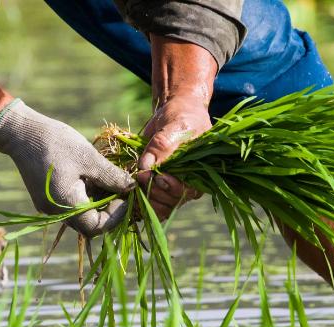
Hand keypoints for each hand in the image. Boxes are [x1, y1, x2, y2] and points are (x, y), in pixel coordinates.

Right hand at [0, 99, 134, 236]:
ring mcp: (50, 207)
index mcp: (66, 205)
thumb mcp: (89, 158)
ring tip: (108, 178)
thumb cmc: (55, 142)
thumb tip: (132, 188)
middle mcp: (56, 212)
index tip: (126, 195)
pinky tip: (93, 176)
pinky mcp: (48, 198)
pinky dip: (87, 195)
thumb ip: (112, 177)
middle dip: (109, 209)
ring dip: (99, 201)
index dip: (116, 216)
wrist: (21, 131)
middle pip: (89, 223)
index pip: (97, 227)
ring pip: (82, 214)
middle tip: (121, 188)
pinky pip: (72, 204)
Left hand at [137, 96, 207, 219]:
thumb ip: (161, 145)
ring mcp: (175, 187)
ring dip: (145, 199)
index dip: (168, 187)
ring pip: (161, 206)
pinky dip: (142, 203)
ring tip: (135, 184)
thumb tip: (145, 165)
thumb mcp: (173, 126)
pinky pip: (153, 203)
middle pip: (171, 201)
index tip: (152, 176)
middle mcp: (189, 184)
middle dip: (153, 191)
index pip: (185, 190)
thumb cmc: (181, 117)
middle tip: (140, 176)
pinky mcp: (161, 187)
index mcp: (200, 172)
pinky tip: (133, 197)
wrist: (176, 112)